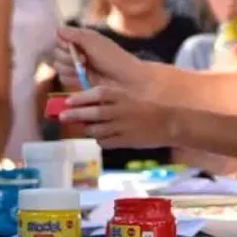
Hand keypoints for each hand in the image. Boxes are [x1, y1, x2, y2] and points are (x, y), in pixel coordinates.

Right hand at [54, 27, 148, 92]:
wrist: (126, 81)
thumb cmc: (114, 59)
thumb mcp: (96, 42)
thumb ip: (76, 35)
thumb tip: (57, 29)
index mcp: (82, 39)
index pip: (59, 38)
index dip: (62, 44)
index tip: (72, 47)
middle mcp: (77, 52)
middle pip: (56, 53)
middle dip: (68, 58)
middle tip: (85, 60)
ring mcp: (76, 67)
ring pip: (58, 67)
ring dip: (71, 68)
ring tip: (87, 69)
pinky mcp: (77, 81)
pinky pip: (63, 79)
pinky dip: (72, 78)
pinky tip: (84, 78)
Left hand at [61, 85, 179, 148]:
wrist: (173, 123)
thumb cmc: (155, 106)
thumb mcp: (135, 96)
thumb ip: (117, 98)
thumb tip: (97, 100)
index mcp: (123, 97)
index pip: (97, 94)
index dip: (81, 98)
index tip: (68, 100)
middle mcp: (119, 111)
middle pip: (92, 113)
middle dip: (75, 115)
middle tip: (62, 117)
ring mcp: (122, 127)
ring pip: (96, 130)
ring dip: (87, 130)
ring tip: (84, 129)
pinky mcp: (126, 141)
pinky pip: (106, 142)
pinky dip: (100, 140)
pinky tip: (101, 138)